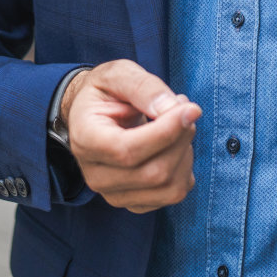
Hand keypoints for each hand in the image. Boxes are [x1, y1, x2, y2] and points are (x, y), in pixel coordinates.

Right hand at [59, 59, 201, 212]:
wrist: (94, 114)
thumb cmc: (106, 92)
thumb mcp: (119, 74)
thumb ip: (143, 86)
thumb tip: (171, 108)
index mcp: (86, 139)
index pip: (127, 151)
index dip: (166, 132)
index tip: (191, 108)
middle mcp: (96, 175)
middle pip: (154, 173)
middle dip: (181, 138)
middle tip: (185, 107)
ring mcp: (114, 194)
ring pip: (169, 188)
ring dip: (186, 152)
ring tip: (180, 124)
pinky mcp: (135, 202)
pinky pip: (174, 193)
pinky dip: (185, 167)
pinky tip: (175, 144)